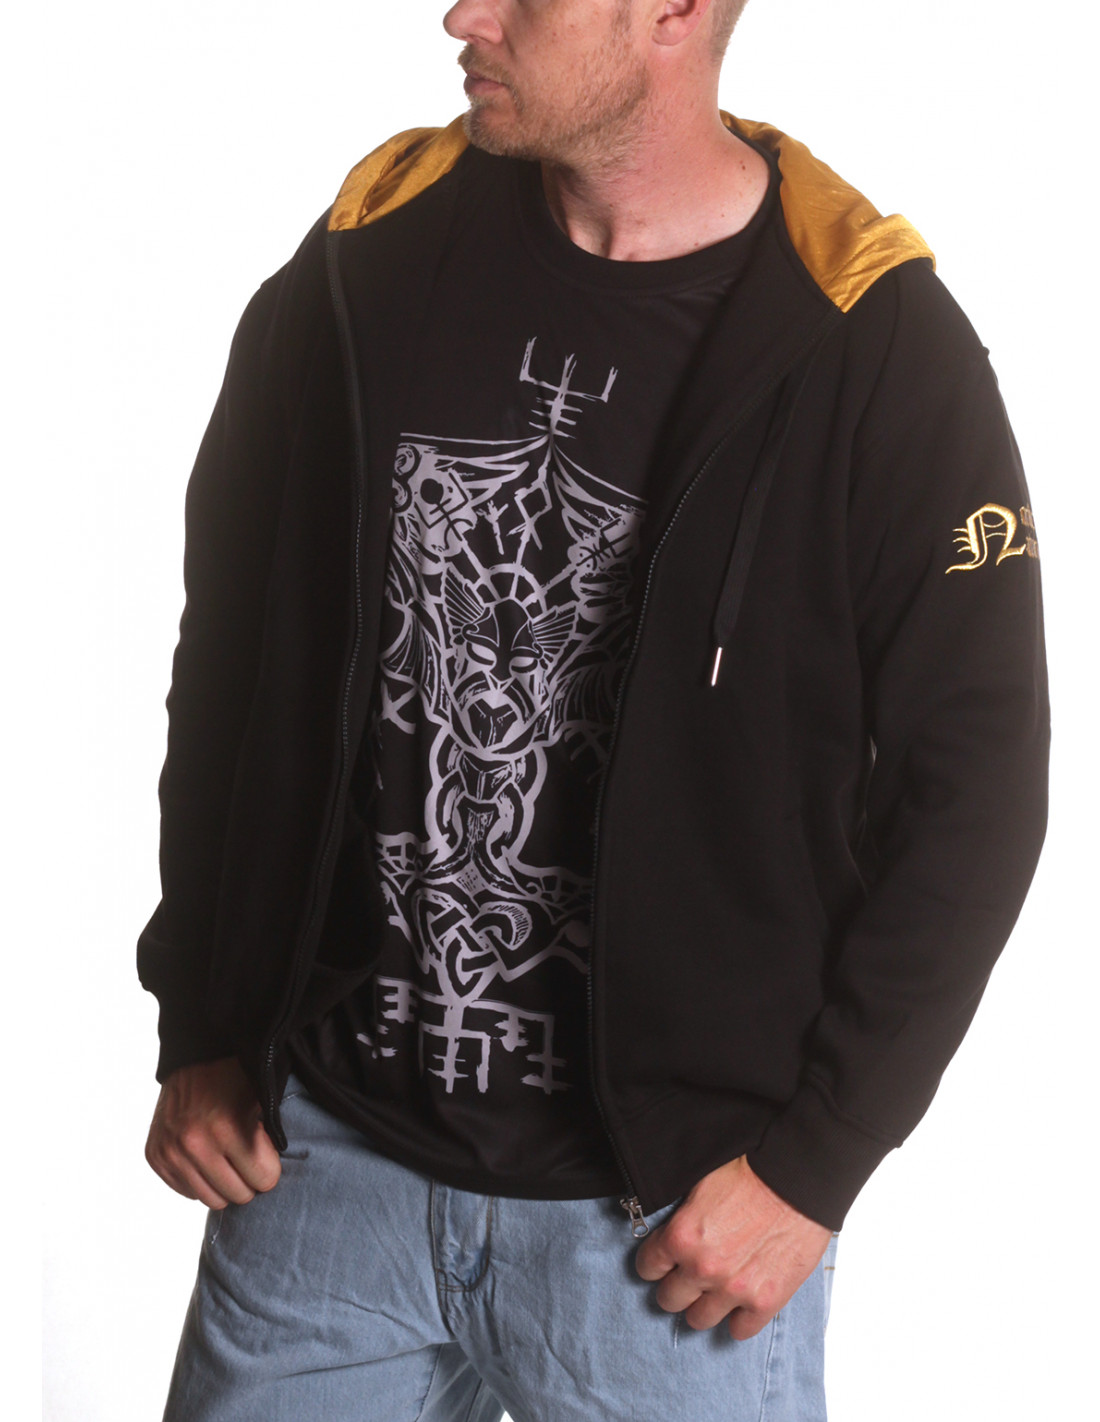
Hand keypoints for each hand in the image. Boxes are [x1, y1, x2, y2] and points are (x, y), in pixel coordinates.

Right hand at [144, 1056, 281, 1208]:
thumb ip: (273, 1135)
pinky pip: (188, 1192)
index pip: (264, 1180)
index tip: (267, 1156)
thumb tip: (284, 1172)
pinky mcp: (155, 1156)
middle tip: (249, 1160)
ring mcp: (171, 1152)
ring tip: (229, 1161)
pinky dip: (201, 1180)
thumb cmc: (235, 1077)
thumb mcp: (263, 1098)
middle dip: (249, 1180)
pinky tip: (207, 1158)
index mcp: (227, 1128)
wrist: (192, 1055)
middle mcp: (194, 1144)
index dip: (270, 1168)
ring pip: (212, 1200)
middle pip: (239, 1195)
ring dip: (225, 1185)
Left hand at [634, 1155, 830, 1338]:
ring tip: (714, 1291)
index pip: (647, 1268)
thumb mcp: (700, 1184)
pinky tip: (742, 1302)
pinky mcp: (766, 1301)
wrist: (797, 1179)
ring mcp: (733, 1289)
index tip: (664, 1262)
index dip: (656, 1263)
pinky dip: (739, 1319)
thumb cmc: (751, 1171)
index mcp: (681, 1236)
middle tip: (689, 1276)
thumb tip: (669, 1230)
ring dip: (704, 1306)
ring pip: (699, 1320)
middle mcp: (702, 1268)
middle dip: (677, 1286)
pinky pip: (739, 1331)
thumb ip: (681, 1217)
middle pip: (669, 1299)